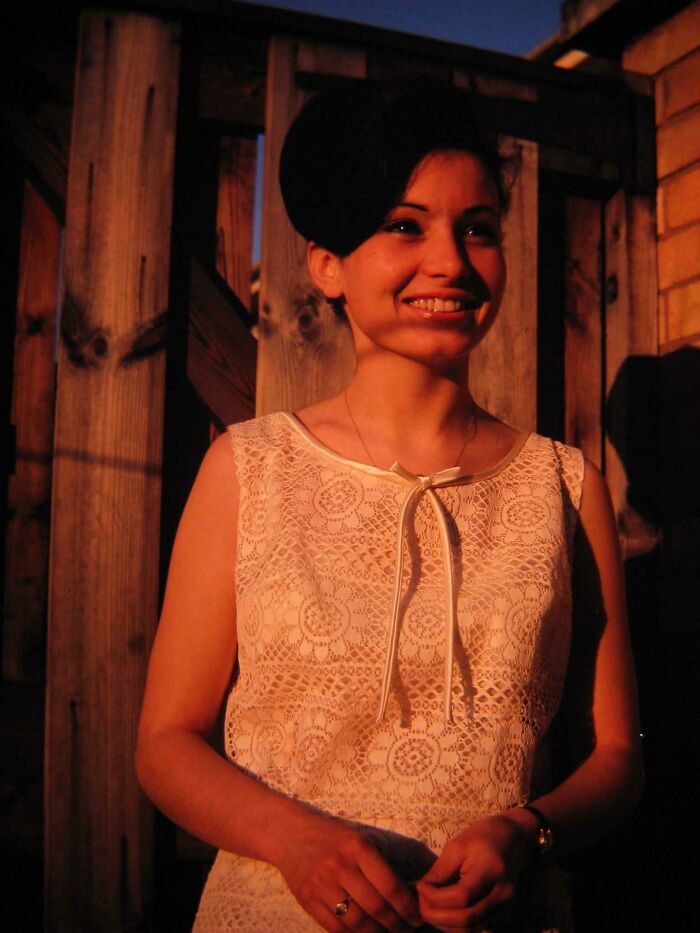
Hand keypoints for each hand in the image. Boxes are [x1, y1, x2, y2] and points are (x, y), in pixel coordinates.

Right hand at [274, 809, 422, 931]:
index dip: (407, 907)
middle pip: (375, 907)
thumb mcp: (357, 840)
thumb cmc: (331, 836)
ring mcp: (322, 884)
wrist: (288, 833)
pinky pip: (335, 928)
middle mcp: (340, 865)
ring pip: (357, 922)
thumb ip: (379, 865)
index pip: (390, 885)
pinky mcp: (308, 900)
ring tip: (386, 932)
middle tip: (405, 928)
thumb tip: (406, 897)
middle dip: (396, 924)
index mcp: (357, 847)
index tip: (417, 917)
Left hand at [415, 812, 536, 931]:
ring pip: (472, 928)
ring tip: (430, 909)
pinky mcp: (502, 911)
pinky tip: (445, 914)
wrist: (517, 837)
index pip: (461, 896)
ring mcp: (505, 906)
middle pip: (467, 919)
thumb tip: (422, 890)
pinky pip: (477, 927)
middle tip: (421, 905)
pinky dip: (458, 926)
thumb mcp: (459, 845)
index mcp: (491, 871)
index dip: (436, 897)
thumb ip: (441, 870)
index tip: (420, 887)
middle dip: (437, 916)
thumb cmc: (485, 835)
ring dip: (446, 925)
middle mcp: (502, 894)